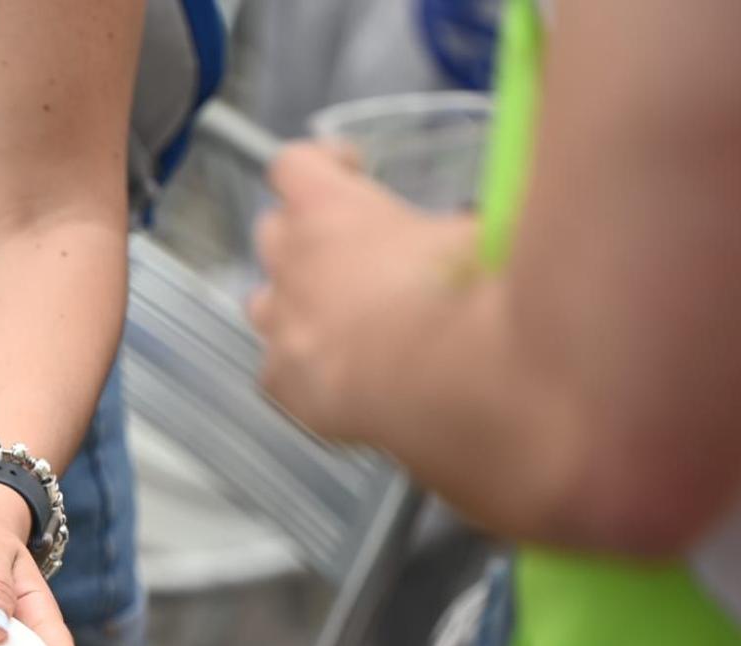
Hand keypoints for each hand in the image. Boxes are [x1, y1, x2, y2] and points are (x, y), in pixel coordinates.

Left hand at [249, 143, 480, 441]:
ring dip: (295, 302)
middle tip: (353, 251)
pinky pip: (277, 370)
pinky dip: (303, 369)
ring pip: (264, 303)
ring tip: (343, 317)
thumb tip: (469, 225)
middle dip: (307, 235)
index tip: (352, 169)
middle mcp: (293, 267)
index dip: (322, 163)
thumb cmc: (473, 292)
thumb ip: (454, 220)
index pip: (293, 164)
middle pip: (273, 233)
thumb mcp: (477, 231)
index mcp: (329, 212)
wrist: (461, 382)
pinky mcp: (286, 387)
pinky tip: (342, 377)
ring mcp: (283, 329)